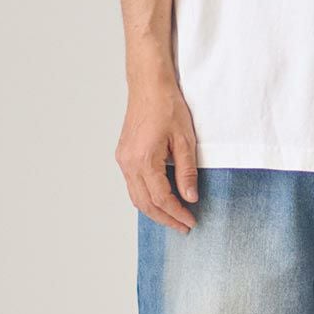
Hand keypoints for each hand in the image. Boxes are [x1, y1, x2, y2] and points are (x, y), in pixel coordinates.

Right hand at [116, 69, 199, 231]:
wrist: (149, 86)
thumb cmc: (167, 106)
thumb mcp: (185, 140)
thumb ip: (187, 172)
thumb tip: (190, 197)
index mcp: (144, 160)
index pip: (161, 198)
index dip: (177, 214)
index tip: (190, 222)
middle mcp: (129, 163)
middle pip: (145, 203)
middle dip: (165, 218)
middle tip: (183, 227)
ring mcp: (123, 160)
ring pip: (136, 196)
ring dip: (154, 210)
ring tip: (173, 218)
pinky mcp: (123, 155)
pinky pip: (132, 184)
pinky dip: (145, 197)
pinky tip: (159, 200)